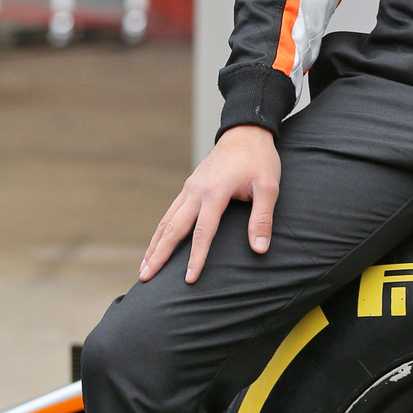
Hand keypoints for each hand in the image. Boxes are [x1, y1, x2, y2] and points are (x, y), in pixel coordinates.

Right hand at [140, 125, 280, 284]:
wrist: (246, 132)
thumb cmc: (259, 160)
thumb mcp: (268, 187)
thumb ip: (262, 218)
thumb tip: (260, 248)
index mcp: (215, 192)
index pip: (202, 232)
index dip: (196, 257)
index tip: (189, 279)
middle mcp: (196, 191)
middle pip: (173, 228)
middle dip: (159, 254)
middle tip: (145, 277)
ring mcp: (189, 188)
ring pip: (166, 221)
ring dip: (154, 244)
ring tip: (144, 267)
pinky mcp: (189, 187)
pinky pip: (170, 213)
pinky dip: (161, 231)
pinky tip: (156, 244)